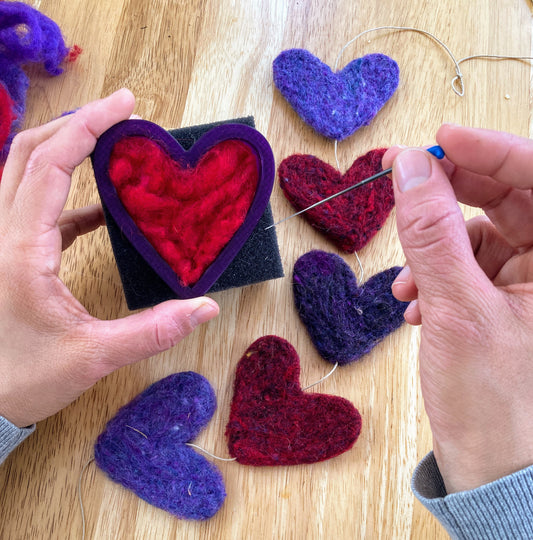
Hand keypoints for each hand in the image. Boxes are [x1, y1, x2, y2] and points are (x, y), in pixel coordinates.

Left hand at [0, 90, 218, 427]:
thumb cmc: (25, 378)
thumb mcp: (94, 356)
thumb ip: (153, 330)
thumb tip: (205, 307)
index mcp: (21, 250)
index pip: (50, 166)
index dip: (87, 128)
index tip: (125, 106)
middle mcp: (3, 235)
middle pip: (27, 151)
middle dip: (74, 123)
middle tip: (120, 113)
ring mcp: (4, 241)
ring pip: (23, 171)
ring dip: (65, 148)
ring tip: (111, 144)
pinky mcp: (14, 253)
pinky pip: (37, 205)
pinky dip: (68, 192)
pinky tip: (102, 209)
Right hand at [383, 124, 532, 492]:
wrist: (494, 468)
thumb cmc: (495, 404)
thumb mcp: (455, 311)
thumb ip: (430, 233)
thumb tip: (410, 166)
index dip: (489, 150)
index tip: (439, 138)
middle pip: (506, 199)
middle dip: (448, 196)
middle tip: (404, 190)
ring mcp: (530, 284)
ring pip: (477, 234)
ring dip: (433, 252)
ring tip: (408, 288)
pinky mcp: (504, 300)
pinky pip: (466, 265)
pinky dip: (435, 277)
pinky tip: (417, 306)